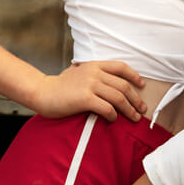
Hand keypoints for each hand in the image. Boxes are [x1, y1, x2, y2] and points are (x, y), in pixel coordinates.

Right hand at [31, 61, 147, 121]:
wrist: (42, 92)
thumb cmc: (60, 86)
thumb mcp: (78, 72)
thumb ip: (93, 74)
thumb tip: (109, 84)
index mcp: (94, 65)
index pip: (121, 67)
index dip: (134, 76)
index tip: (141, 85)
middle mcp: (94, 73)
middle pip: (123, 86)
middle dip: (136, 99)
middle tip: (142, 109)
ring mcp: (90, 85)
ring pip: (118, 98)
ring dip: (129, 110)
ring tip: (134, 118)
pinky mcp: (85, 98)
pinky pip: (107, 108)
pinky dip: (113, 115)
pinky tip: (113, 119)